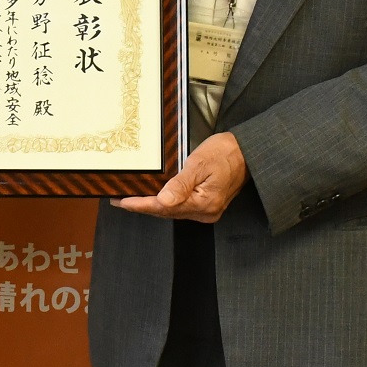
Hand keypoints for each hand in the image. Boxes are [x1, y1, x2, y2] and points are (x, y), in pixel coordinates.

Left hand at [113, 132, 247, 221]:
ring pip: (173, 212)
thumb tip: (162, 201)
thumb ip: (180, 184)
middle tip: (119, 200)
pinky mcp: (208, 206)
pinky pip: (181, 208)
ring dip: (152, 207)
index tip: (122, 201)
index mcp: (204, 203)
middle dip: (143, 207)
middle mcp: (205, 212)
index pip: (164, 207)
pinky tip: (154, 199)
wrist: (247, 153)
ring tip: (131, 200)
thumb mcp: (199, 163)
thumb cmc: (225, 153)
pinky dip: (165, 204)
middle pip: (167, 213)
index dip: (141, 205)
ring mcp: (207, 211)